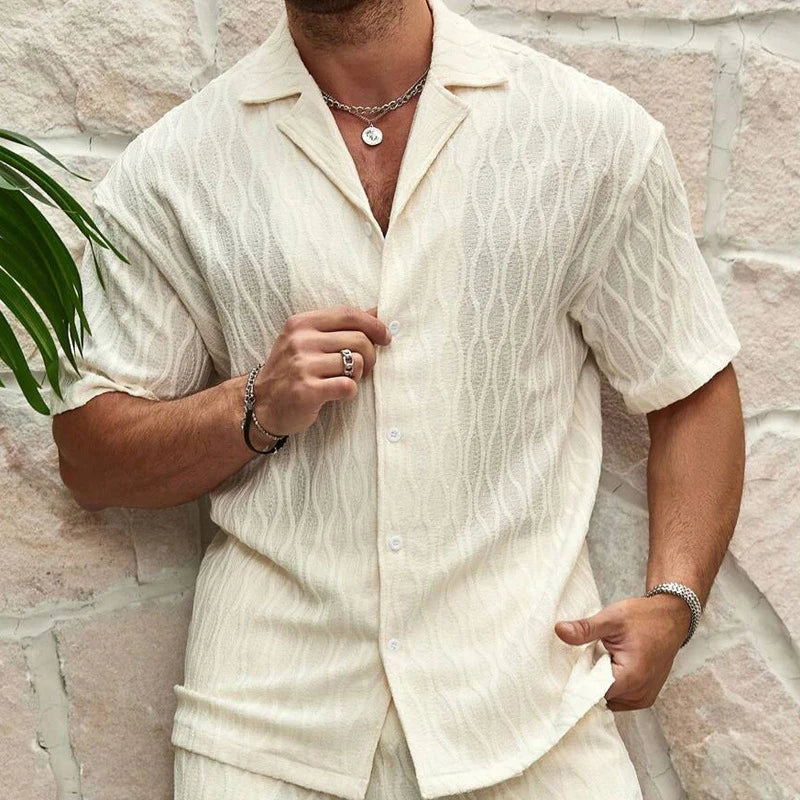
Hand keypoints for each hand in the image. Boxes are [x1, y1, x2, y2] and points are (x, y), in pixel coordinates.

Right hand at [254, 305, 391, 436]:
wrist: (262, 405)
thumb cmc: (291, 371)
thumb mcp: (307, 341)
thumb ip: (339, 326)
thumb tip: (377, 311)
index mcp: (301, 324)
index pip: (348, 315)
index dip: (374, 325)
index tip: (385, 337)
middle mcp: (300, 341)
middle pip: (358, 340)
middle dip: (370, 355)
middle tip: (363, 368)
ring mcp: (302, 366)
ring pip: (357, 363)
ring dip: (358, 375)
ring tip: (344, 379)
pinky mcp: (307, 390)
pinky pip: (348, 386)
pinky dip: (350, 391)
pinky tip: (337, 393)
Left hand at [554, 594, 690, 710]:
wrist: (671, 618)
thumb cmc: (643, 617)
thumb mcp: (611, 618)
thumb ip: (585, 628)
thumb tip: (559, 630)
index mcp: (631, 677)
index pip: (593, 693)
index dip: (580, 679)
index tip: (575, 664)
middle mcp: (640, 694)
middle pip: (601, 697)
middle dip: (591, 679)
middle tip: (592, 654)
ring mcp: (645, 697)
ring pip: (610, 699)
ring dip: (603, 682)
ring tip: (606, 657)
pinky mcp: (646, 696)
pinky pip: (621, 698)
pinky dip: (613, 684)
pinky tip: (613, 665)